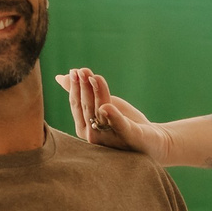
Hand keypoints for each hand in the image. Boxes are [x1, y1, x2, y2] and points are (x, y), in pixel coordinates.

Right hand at [54, 68, 173, 162]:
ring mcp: (110, 139)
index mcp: (84, 127)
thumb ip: (83, 92)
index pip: (76, 105)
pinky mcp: (129, 138)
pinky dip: (113, 117)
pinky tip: (107, 107)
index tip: (75, 71)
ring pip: (100, 113)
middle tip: (83, 71)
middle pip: (86, 108)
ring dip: (97, 94)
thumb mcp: (102, 103)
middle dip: (84, 88)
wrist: (152, 139)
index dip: (74, 87)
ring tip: (96, 77)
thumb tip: (60, 77)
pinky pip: (120, 126)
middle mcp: (93, 136)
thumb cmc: (123, 121)